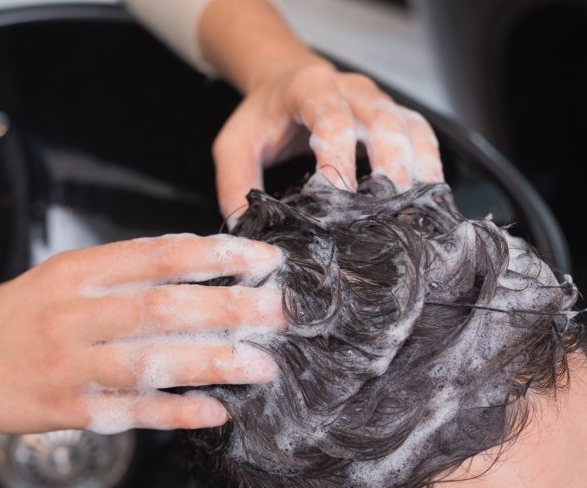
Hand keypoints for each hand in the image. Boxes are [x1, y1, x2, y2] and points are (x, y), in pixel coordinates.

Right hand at [0, 234, 282, 433]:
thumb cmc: (30, 311)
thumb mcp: (71, 272)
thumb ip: (130, 264)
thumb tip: (197, 251)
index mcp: (83, 271)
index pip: (162, 256)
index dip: (218, 256)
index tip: (264, 260)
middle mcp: (79, 314)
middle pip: (163, 308)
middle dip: (228, 309)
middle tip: (279, 311)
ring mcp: (74, 364)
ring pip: (151, 362)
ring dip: (212, 364)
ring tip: (263, 365)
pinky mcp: (70, 409)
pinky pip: (130, 412)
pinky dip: (175, 413)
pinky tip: (216, 411)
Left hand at [213, 63, 443, 221]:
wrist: (285, 80)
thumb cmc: (262, 115)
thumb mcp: (234, 145)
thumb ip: (234, 185)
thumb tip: (248, 231)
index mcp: (310, 89)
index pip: (332, 120)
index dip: (339, 158)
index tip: (340, 198)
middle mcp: (352, 90)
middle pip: (383, 122)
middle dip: (390, 167)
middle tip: (389, 209)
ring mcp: (378, 100)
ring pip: (411, 127)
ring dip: (417, 168)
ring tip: (416, 209)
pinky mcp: (394, 114)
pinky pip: (422, 135)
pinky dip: (429, 165)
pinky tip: (427, 196)